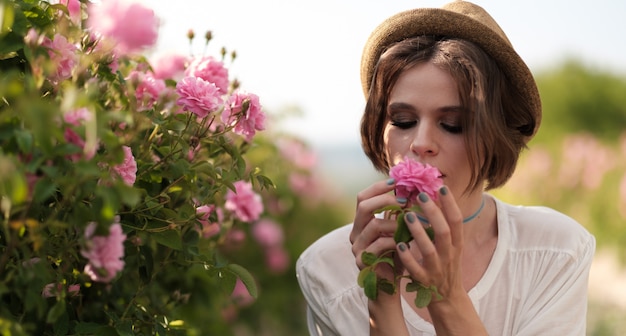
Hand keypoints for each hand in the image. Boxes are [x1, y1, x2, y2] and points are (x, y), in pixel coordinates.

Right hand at [350, 178, 403, 270]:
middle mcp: (355, 232)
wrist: (389, 286)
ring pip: (373, 225)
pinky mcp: (362, 261)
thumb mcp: (397, 230)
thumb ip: (398, 213)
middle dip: (386, 200)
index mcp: (361, 223)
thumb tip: (410, 190)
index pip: (362, 197)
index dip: (378, 187)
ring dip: (395, 223)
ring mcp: (356, 247)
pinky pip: (378, 245)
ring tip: (410, 225)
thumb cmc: (396, 256)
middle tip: (405, 202)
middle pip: (363, 206)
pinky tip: (405, 243)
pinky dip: (394, 242)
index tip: (396, 182)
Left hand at [395, 186, 463, 303]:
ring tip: (407, 215)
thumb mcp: (450, 245)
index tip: (441, 186)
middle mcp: (449, 255)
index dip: (451, 204)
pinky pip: (416, 269)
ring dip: (418, 232)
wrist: (447, 298)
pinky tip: (399, 245)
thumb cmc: (445, 264)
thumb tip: (435, 197)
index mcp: (456, 244)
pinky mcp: (424, 281)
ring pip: (429, 249)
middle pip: (444, 231)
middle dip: (433, 212)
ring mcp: (437, 269)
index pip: (457, 221)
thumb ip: (443, 225)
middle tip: (420, 195)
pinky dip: (408, 257)